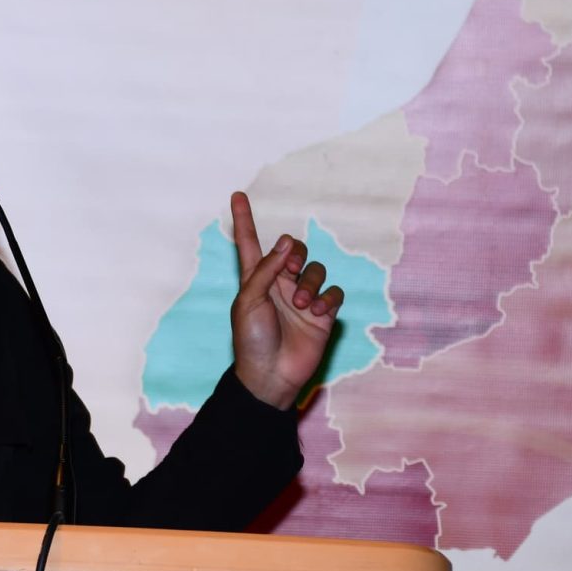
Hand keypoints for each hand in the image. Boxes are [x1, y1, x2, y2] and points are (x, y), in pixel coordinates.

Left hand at [227, 190, 342, 408]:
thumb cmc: (252, 339)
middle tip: (291, 268)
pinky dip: (328, 298)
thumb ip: (266, 269)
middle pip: (294, 249)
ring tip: (302, 304)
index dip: (243, 219)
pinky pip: (334, 293)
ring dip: (310, 282)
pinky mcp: (323, 315)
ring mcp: (303, 299)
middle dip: (295, 253)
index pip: (249, 242)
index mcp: (256, 278)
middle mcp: (280, 284)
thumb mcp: (249, 300)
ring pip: (316, 270)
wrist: (271, 374)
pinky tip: (318, 311)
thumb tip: (286, 242)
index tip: (237, 195)